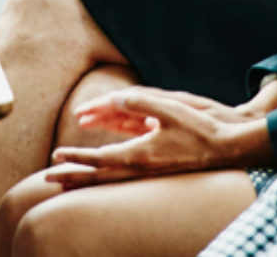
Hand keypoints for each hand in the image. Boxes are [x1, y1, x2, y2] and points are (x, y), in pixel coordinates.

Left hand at [50, 87, 274, 180]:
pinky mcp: (156, 167)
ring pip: (110, 176)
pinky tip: (98, 162)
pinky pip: (124, 170)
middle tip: (48, 179)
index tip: (58, 157)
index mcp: (140, 155)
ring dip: (86, 175)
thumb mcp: (169, 108)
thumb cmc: (201, 129)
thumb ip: (139, 100)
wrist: (229, 149)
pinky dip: (107, 168)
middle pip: (99, 177)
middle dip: (73, 177)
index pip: (100, 159)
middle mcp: (141, 167)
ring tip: (66, 176)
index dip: (77, 157)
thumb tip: (114, 97)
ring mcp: (148, 170)